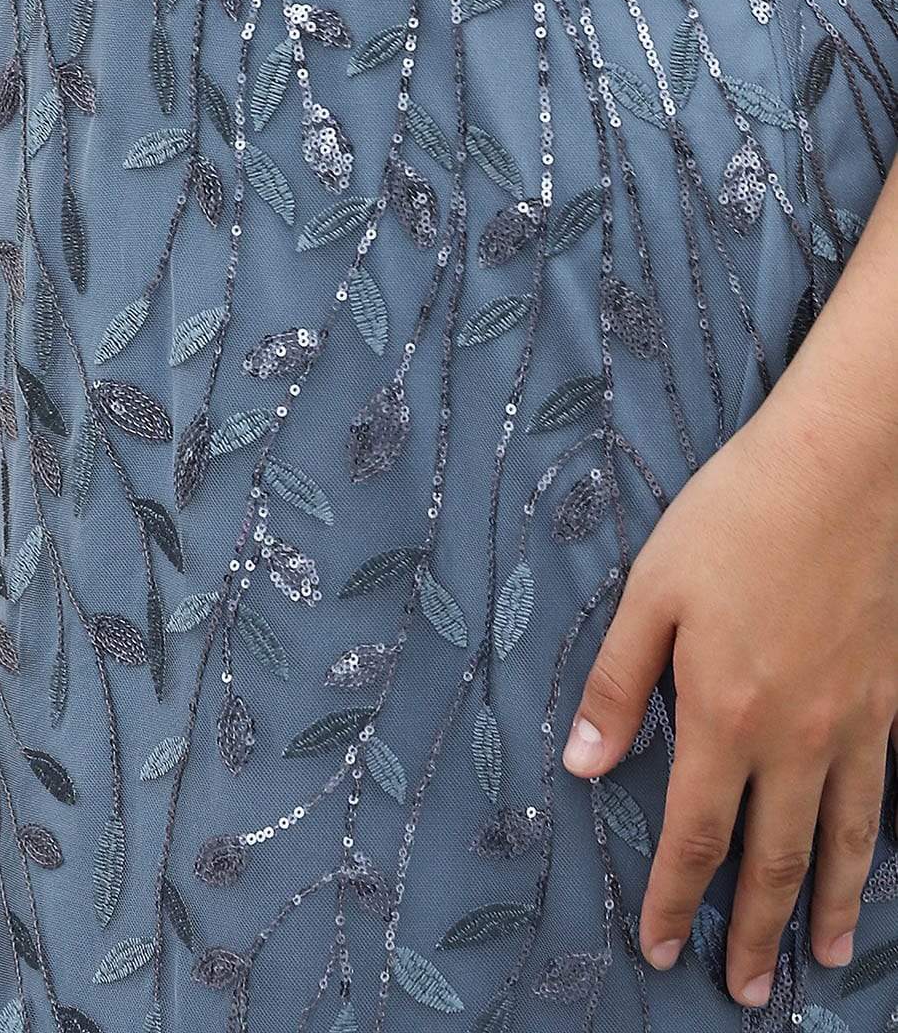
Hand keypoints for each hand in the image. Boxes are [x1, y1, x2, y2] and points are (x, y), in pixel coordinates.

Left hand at [561, 391, 897, 1007]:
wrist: (842, 467)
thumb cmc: (735, 521)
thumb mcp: (652, 594)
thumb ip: (618, 685)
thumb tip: (582, 763)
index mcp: (725, 714)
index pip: (696, 833)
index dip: (676, 897)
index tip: (660, 948)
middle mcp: (796, 736)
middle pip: (773, 858)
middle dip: (752, 931)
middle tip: (747, 993)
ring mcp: (855, 720)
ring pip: (844, 839)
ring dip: (827, 906)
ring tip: (820, 958)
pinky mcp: (892, 693)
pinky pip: (886, 789)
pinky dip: (877, 841)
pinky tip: (873, 862)